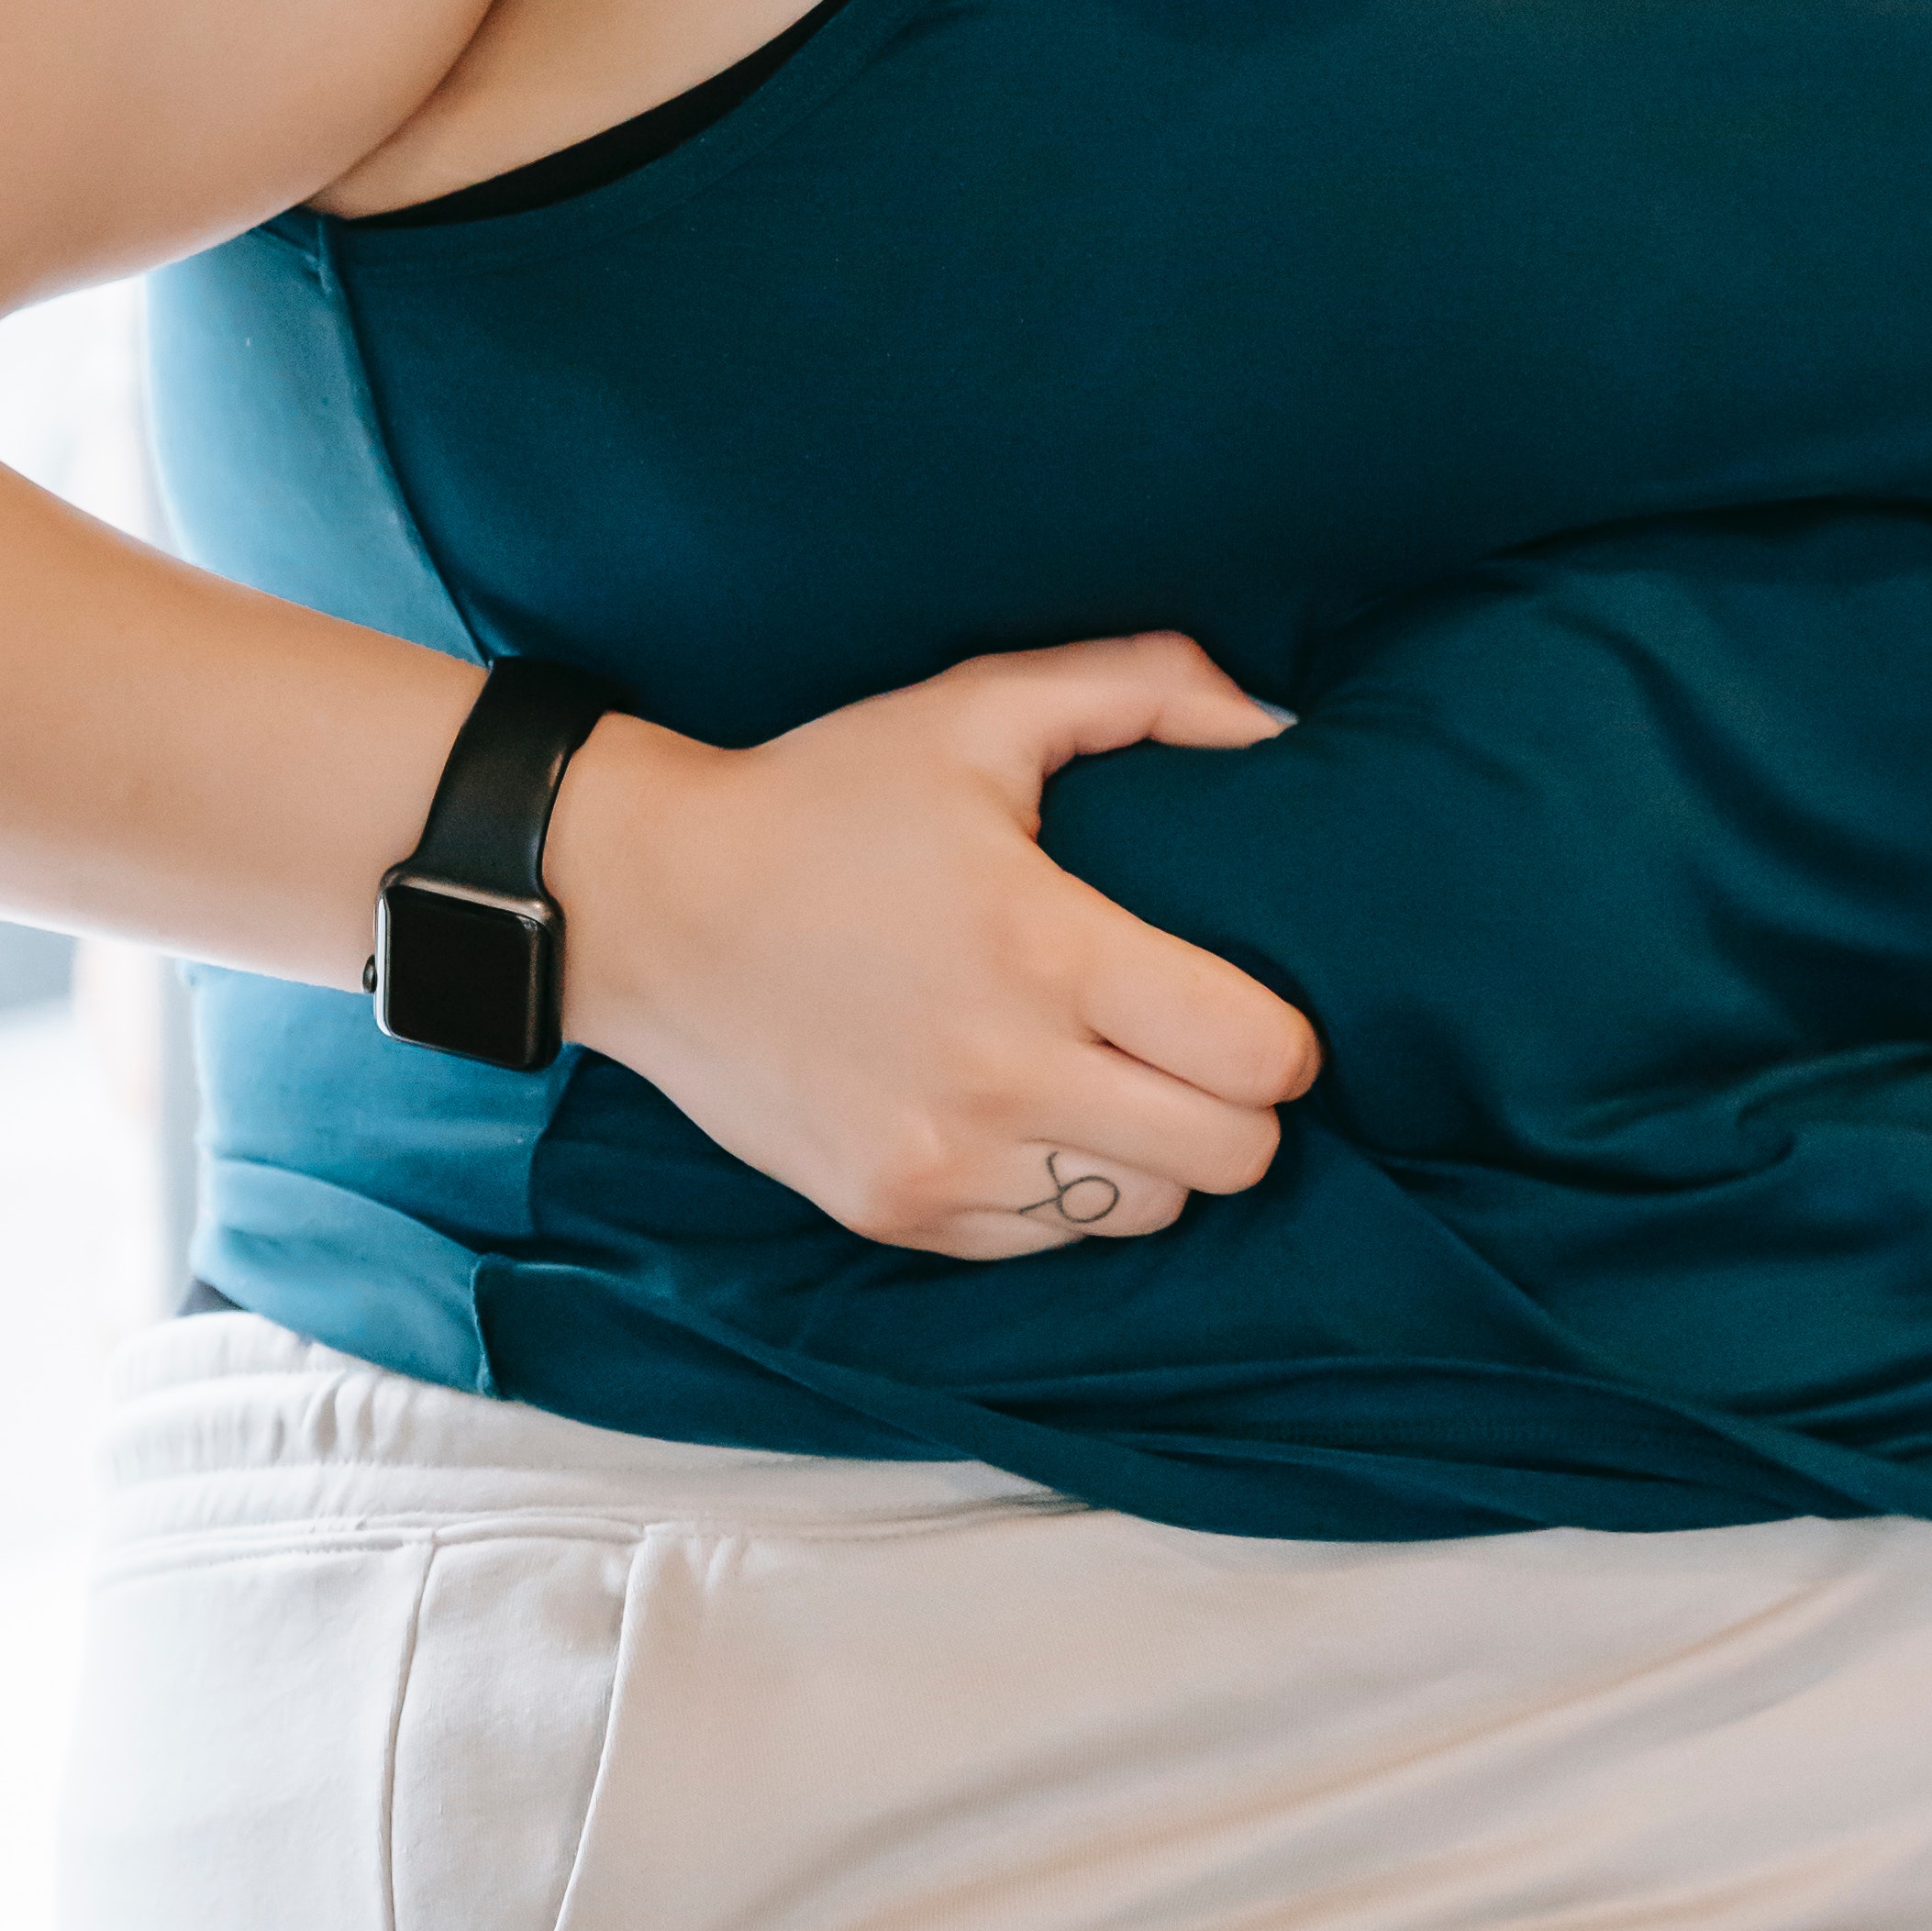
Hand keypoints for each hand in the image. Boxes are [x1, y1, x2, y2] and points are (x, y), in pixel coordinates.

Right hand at [550, 636, 1314, 1255]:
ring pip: (1145, 1213)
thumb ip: (1147, 688)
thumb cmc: (826, 796)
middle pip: (1230, 1158)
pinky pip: (1047, 1242)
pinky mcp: (894, 1214)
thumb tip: (1279, 723)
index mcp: (1044, 950)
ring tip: (1116, 1080)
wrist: (645, 904)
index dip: (1287, 1038)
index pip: (1256, 1056)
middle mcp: (1003, 1075)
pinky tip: (1030, 1114)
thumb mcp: (980, 705)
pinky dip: (1065, 1192)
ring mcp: (943, 1161)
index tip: (1255, 1005)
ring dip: (1157, 1155)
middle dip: (1241, 1106)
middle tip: (1197, 1048)